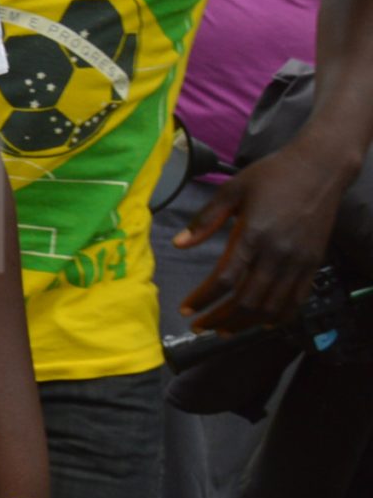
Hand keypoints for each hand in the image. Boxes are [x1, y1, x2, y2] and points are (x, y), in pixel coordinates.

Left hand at [173, 138, 355, 332]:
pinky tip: (263, 323)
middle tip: (200, 327)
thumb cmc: (271, 175)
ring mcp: (299, 261)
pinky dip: (279, 316)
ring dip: (247, 323)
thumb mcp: (231, 190)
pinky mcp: (314, 263)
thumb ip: (205, 220)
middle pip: (247, 300)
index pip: (225, 279)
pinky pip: (297, 299)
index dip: (204, 299)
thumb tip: (178, 244)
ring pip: (272, 306)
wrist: (319, 168)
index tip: (187, 309)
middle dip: (220, 318)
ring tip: (225, 329)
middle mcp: (278, 253)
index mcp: (254, 234)